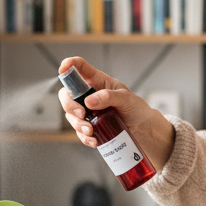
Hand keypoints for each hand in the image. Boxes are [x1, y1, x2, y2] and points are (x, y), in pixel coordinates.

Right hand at [58, 56, 175, 168]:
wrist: (143, 129)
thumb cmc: (136, 108)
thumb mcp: (126, 98)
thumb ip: (109, 97)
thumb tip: (89, 101)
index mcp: (97, 81)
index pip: (79, 67)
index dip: (68, 64)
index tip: (62, 69)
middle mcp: (88, 95)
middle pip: (67, 94)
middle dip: (69, 105)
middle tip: (81, 114)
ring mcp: (87, 111)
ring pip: (70, 115)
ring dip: (77, 124)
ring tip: (91, 131)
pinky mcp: (89, 126)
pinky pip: (79, 132)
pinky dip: (84, 137)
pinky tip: (94, 141)